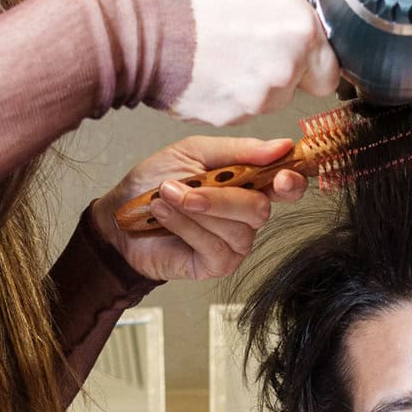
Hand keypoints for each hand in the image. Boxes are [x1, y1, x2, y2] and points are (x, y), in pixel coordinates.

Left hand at [89, 136, 307, 282]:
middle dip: (222, 197)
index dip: (292, 181)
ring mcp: (235, 243)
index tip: (282, 175)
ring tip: (164, 197)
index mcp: (249, 183)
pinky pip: (216, 246)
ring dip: (196, 209)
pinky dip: (186, 226)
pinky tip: (164, 215)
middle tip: (186, 186)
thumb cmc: (155, 181)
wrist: (119, 215)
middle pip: (261, 208)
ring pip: (237, 228)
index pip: (288, 186)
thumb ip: (239, 150)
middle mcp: (247, 216)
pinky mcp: (217, 265)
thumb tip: (281, 146)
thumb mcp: (194, 152)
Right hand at [141, 0, 340, 124]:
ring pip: (269, 97)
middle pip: (300, 82)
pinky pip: (238, 108)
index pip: (330, 64)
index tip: (292, 40)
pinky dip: (226, 91)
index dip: (312, 52)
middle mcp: (282, 71)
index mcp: (296, 28)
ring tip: (221, 46)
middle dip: (284, 64)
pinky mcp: (223, 117)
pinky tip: (204, 64)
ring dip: (254, 79)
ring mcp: (252, 100)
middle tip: (250, 37)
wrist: (125, 24)